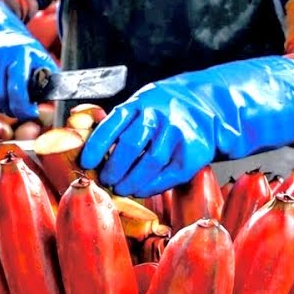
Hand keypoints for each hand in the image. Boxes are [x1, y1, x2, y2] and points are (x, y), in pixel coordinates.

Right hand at [0, 0, 57, 120]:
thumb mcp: (36, 53)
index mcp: (16, 53)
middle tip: (20, 108)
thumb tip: (59, 90)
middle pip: (0, 96)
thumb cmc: (15, 46)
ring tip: (7, 100)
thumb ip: (48, 71)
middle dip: (12, 108)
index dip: (24, 106)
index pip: (17, 87)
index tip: (31, 112)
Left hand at [79, 58, 293, 196]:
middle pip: (131, 144)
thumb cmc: (162, 113)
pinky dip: (151, 185)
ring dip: (131, 180)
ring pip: (150, 161)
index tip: (85, 163)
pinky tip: (140, 190)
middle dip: (114, 167)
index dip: (96, 146)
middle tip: (105, 180)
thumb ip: (118, 124)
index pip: (112, 124)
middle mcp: (159, 115)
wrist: (207, 108)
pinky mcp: (193, 151)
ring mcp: (178, 132)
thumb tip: (86, 152)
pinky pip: (169, 173)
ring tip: (120, 188)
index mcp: (139, 103)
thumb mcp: (140, 107)